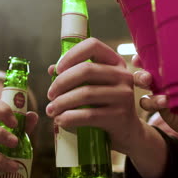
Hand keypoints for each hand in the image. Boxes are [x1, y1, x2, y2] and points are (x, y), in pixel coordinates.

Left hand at [46, 38, 142, 155]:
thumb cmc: (106, 105)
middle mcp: (123, 76)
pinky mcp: (120, 116)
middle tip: (50, 95)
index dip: (71, 55)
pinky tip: (61, 120)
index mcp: (115, 63)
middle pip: (86, 70)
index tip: (58, 69)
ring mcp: (124, 96)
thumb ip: (75, 75)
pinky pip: (88, 115)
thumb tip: (51, 69)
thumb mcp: (94, 86)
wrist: (128, 132)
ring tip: (51, 110)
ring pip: (85, 94)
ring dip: (62, 102)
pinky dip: (69, 118)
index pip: (93, 46)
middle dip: (61, 82)